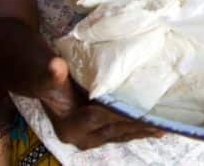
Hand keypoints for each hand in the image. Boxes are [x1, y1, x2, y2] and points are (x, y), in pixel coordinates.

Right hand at [40, 57, 162, 149]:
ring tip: (164, 126)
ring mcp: (91, 134)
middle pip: (115, 130)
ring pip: (121, 133)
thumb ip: (51, 73)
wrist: (39, 73)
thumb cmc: (43, 70)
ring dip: (142, 129)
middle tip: (163, 121)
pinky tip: (156, 126)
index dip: (120, 113)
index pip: (99, 119)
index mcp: (69, 127)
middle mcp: (80, 136)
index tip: (142, 109)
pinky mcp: (99, 128)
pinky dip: (137, 126)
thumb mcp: (45, 70)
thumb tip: (55, 67)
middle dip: (139, 125)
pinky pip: (121, 129)